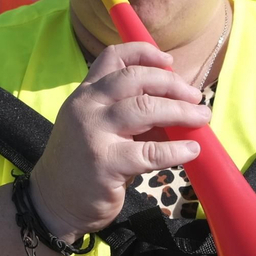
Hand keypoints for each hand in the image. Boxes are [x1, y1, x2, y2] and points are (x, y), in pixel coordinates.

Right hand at [28, 42, 210, 241]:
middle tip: (195, 96)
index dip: (144, 53)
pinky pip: (150, 152)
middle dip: (172, 84)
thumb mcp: (97, 128)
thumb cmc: (81, 163)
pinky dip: (176, 149)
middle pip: (136, 79)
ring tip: (201, 117)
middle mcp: (87, 107)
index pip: (113, 58)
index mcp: (86, 94)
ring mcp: (94, 133)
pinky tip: (191, 150)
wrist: (53, 202)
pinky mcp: (105, 163)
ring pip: (145, 109)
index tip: (169, 61)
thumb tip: (175, 106)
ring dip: (181, 111)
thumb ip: (127, 113)